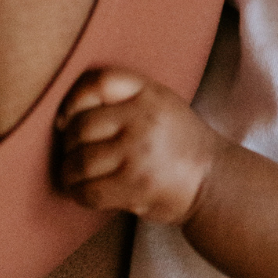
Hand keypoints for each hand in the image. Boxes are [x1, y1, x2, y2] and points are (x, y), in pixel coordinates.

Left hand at [54, 68, 222, 223]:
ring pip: (81, 161)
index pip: (99, 83)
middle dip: (69, 144)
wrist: (213, 180)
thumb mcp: (160, 103)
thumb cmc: (177, 142)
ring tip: (74, 175)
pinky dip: (79, 194)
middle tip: (74, 153)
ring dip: (70, 172)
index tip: (66, 119)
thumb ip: (122, 98)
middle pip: (82, 126)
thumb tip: (64, 116)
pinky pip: (89, 190)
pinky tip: (84, 192)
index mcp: (150, 94)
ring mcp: (139, 154)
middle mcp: (144, 120)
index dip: (73, 101)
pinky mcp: (136, 187)